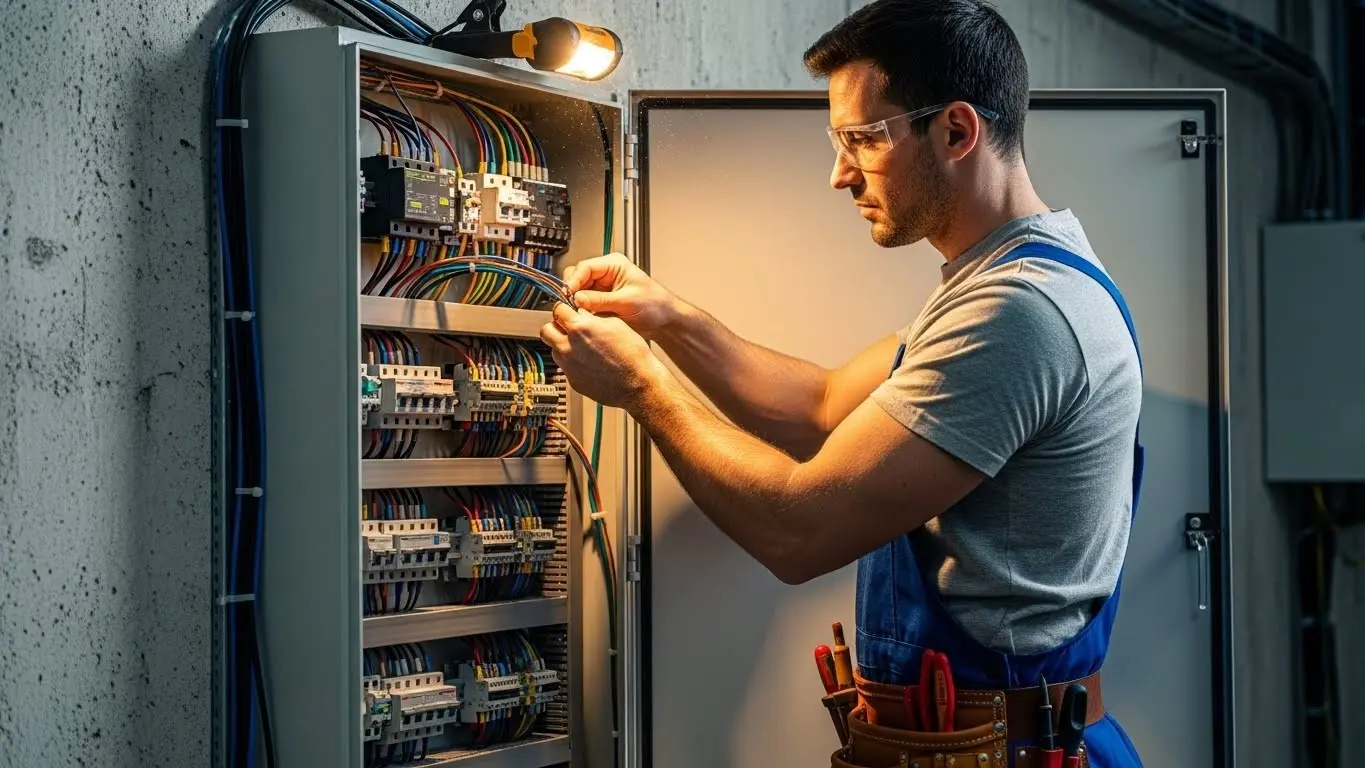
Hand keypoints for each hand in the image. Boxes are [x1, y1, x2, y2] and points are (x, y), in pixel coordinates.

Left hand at [540, 303, 668, 408]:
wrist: (638, 384)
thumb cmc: (632, 355)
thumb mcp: (615, 324)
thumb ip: (592, 317)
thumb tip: (582, 314)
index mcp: (579, 329)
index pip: (557, 310)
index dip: (564, 308)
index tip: (567, 310)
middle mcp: (569, 347)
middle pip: (546, 330)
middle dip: (556, 326)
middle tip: (567, 327)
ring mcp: (569, 366)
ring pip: (554, 349)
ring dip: (562, 344)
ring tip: (581, 346)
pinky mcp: (573, 381)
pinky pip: (565, 366)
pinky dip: (573, 362)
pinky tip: (589, 362)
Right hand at [563, 253, 679, 336]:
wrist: (665, 320)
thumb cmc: (655, 305)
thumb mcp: (627, 301)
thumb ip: (601, 300)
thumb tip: (577, 298)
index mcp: (613, 264)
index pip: (585, 267)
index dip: (573, 281)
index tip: (568, 295)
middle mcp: (606, 273)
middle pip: (578, 277)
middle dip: (573, 291)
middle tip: (570, 306)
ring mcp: (602, 287)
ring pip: (578, 291)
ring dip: (576, 302)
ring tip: (577, 314)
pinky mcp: (601, 300)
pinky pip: (584, 303)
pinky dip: (581, 310)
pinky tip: (583, 318)